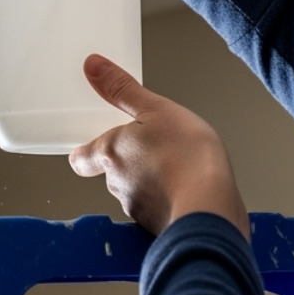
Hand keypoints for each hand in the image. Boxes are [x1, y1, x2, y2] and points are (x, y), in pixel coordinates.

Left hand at [68, 54, 247, 239]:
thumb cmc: (186, 158)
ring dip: (151, 183)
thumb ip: (122, 89)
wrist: (212, 209)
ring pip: (137, 193)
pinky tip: (190, 190)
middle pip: (111, 175)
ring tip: (176, 167)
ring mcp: (139, 210)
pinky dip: (170, 201)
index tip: (90, 146)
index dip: (84, 153)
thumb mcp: (156, 109)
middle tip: (150, 148)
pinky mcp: (161, 228)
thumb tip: (92, 66)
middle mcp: (118, 186)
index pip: (80, 159)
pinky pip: (160, 211)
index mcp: (111, 154)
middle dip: (128, 163)